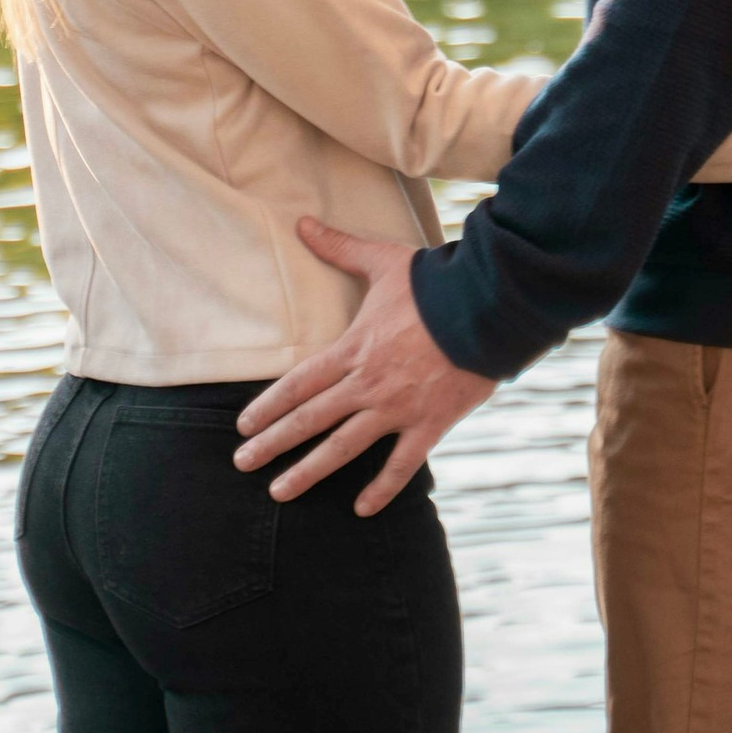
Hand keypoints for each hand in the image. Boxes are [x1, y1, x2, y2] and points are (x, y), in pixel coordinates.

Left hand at [235, 218, 498, 512]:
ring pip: (344, 448)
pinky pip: (402, 465)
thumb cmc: (435, 282)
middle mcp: (368, 384)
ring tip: (281, 492)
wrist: (489, 305)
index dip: (267, 406)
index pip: (298, 383)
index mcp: (353, 348)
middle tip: (242, 464)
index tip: (242, 427)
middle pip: (310, 420)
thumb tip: (302, 222)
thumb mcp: (382, 261)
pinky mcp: (431, 423)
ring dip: (310, 472)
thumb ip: (339, 247)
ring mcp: (398, 407)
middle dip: (273, 444)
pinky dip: (382, 489)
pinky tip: (362, 510)